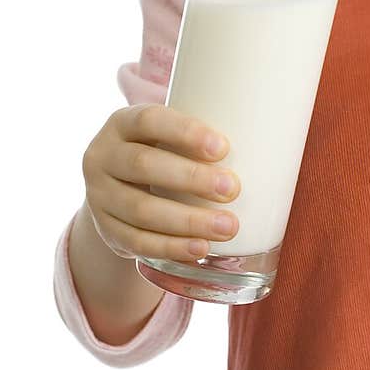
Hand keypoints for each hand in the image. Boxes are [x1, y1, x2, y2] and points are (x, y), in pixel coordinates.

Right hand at [82, 105, 241, 261]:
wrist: (119, 188)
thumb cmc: (163, 153)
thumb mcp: (170, 137)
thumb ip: (202, 138)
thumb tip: (271, 141)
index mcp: (122, 123)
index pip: (149, 120)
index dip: (184, 132)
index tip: (223, 147)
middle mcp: (102, 156)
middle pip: (143, 165)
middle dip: (191, 178)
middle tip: (232, 189)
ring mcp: (98, 196)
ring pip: (140, 210)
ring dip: (187, 220)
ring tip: (229, 227)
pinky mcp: (105, 230)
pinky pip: (136, 242)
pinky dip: (171, 247)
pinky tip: (201, 249)